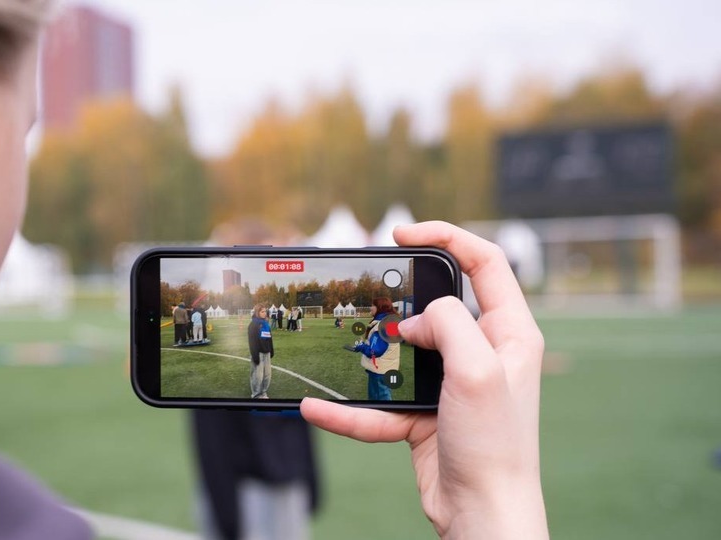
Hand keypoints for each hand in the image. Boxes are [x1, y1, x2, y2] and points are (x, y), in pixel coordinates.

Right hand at [301, 221, 547, 538]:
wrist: (483, 515)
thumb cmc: (496, 446)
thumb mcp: (478, 370)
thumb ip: (449, 324)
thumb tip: (416, 318)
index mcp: (510, 333)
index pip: (484, 263)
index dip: (446, 237)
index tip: (402, 233)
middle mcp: (483, 353)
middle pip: (436, 305)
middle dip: (400, 300)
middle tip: (370, 291)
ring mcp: (452, 384)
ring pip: (401, 355)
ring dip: (368, 358)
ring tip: (341, 350)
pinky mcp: (426, 416)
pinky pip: (380, 403)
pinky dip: (349, 410)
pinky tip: (316, 408)